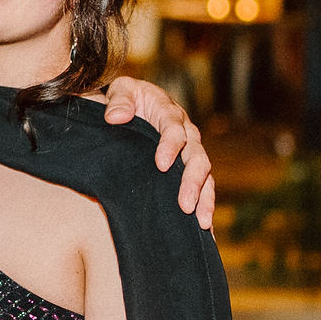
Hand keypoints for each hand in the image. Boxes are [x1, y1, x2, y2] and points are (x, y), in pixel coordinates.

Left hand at [101, 76, 215, 228]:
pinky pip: (203, 187)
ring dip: (204, 199)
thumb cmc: (126, 99)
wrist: (131, 106)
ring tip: (202, 222)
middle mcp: (186, 133)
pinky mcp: (188, 169)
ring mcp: (189, 152)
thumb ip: (119, 100)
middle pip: (196, 157)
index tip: (160, 164)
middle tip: (185, 204)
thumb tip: (115, 117)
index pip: (174, 129)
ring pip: (205, 176)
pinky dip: (205, 206)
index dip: (170, 146)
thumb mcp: (121, 89)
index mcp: (168, 113)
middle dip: (192, 182)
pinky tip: (205, 230)